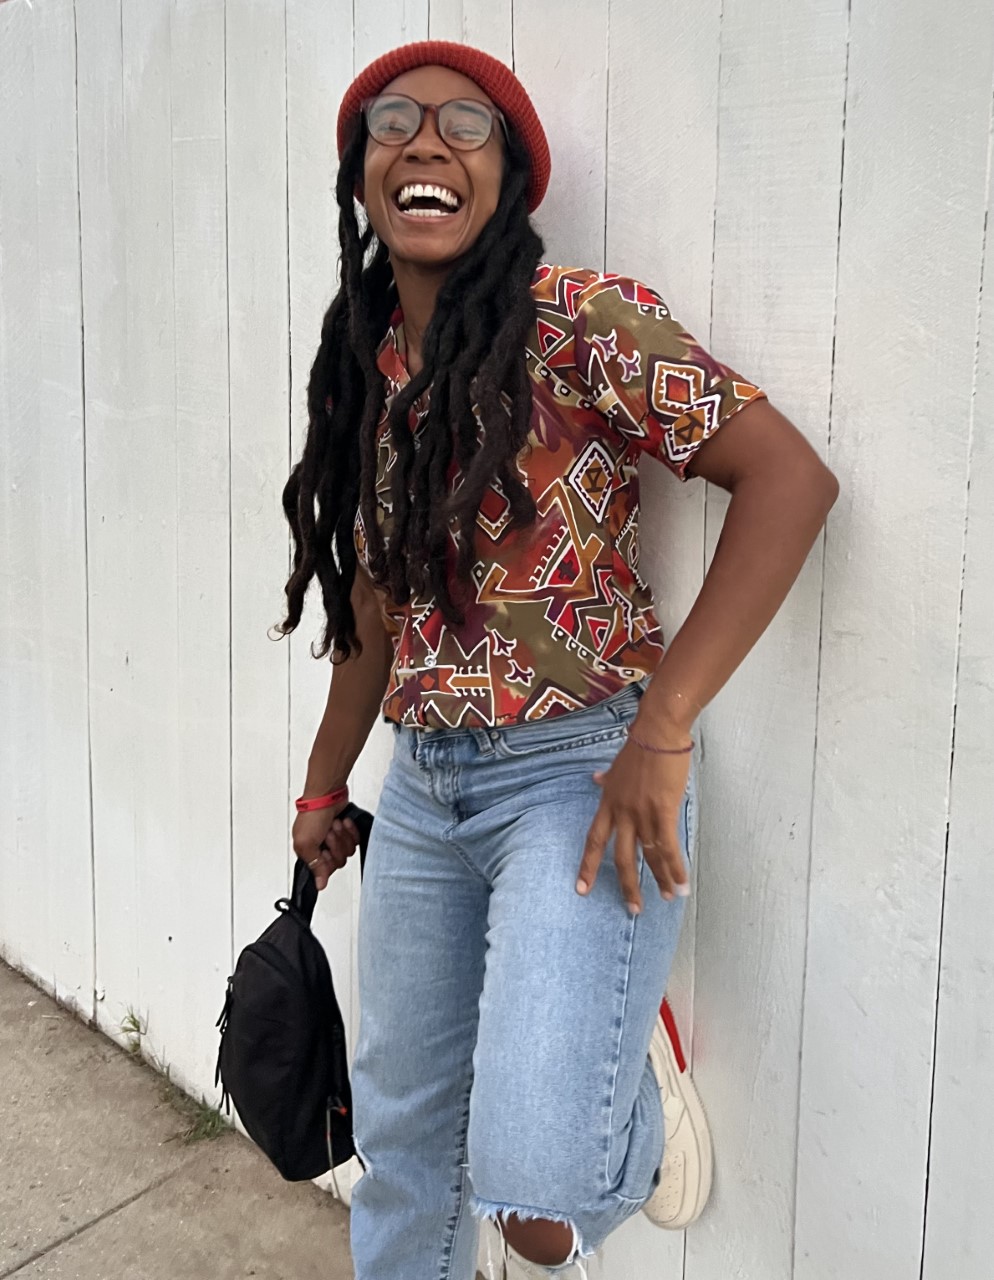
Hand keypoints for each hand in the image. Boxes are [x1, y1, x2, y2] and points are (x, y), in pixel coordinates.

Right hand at [292, 803, 359, 891]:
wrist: (328, 794)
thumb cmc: (313, 814)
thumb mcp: (306, 843)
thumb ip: (314, 866)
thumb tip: (319, 885)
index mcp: (310, 852)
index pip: (325, 870)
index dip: (328, 861)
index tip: (324, 850)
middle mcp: (323, 847)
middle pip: (339, 861)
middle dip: (336, 845)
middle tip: (329, 834)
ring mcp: (336, 839)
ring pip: (348, 851)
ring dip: (343, 836)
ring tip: (335, 825)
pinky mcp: (347, 831)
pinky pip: (356, 840)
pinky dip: (351, 831)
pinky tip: (344, 822)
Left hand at [576, 732, 690, 914]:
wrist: (657, 734)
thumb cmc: (640, 747)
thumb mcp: (616, 766)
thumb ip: (606, 779)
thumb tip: (596, 779)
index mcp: (608, 803)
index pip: (594, 840)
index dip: (588, 865)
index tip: (581, 889)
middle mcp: (622, 813)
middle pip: (621, 857)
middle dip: (627, 885)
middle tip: (633, 909)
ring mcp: (642, 813)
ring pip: (649, 856)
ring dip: (660, 879)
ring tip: (668, 898)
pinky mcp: (663, 811)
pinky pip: (668, 847)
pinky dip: (676, 867)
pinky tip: (682, 883)